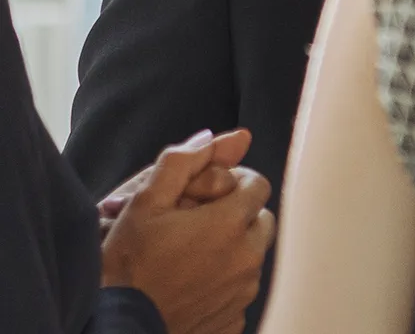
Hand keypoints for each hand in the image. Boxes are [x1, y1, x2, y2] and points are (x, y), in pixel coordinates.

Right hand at [101, 132, 276, 333]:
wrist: (116, 328)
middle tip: (199, 224)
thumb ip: (181, 162)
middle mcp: (247, 258)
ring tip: (192, 254)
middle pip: (261, 219)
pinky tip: (193, 283)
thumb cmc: (126, 265)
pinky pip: (241, 289)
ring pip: (254, 255)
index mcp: (230, 224)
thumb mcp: (143, 204)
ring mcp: (244, 292)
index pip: (258, 184)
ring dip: (233, 249)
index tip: (206, 195)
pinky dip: (225, 283)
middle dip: (237, 215)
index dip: (233, 183)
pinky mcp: (235, 319)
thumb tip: (216, 137)